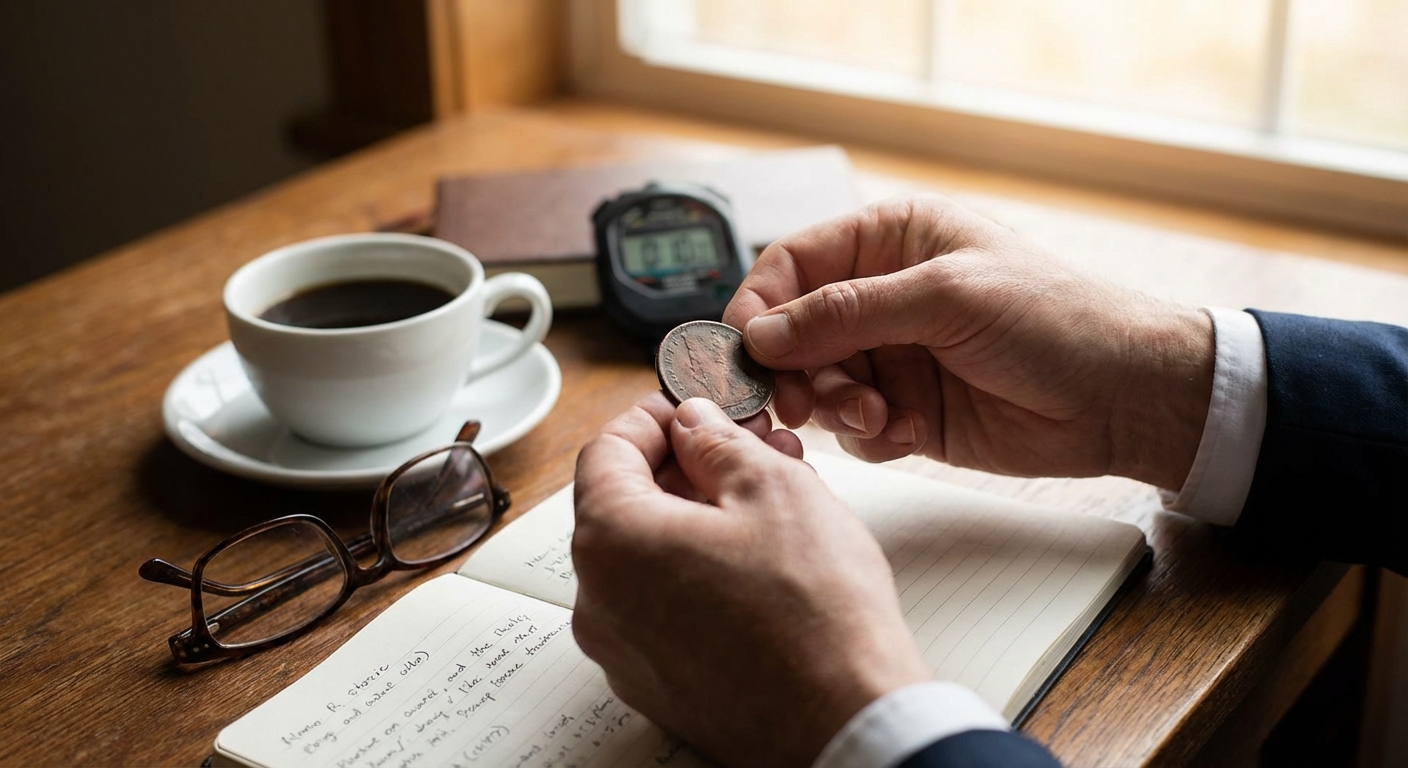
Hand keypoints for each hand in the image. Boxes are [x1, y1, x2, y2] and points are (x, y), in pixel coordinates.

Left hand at [572, 393, 930, 767]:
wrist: (850, 721)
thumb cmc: (817, 615)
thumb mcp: (773, 488)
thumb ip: (717, 441)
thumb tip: (694, 423)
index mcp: (612, 542)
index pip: (605, 451)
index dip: (653, 417)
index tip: (690, 408)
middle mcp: (599, 603)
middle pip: (625, 506)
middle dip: (686, 468)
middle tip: (745, 449)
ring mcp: (624, 653)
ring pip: (648, 559)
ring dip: (698, 519)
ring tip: (768, 502)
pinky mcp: (657, 687)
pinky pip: (662, 609)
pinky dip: (698, 573)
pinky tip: (759, 561)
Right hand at [723, 195, 1214, 489]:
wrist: (1125, 397)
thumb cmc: (1056, 320)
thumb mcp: (945, 298)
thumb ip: (845, 313)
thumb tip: (760, 332)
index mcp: (891, 239)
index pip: (792, 265)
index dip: (759, 306)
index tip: (743, 350)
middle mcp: (884, 295)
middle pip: (794, 332)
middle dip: (795, 369)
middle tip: (803, 402)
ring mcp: (895, 355)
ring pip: (819, 385)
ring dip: (838, 407)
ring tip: (880, 417)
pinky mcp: (909, 411)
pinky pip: (855, 429)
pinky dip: (873, 436)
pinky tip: (914, 431)